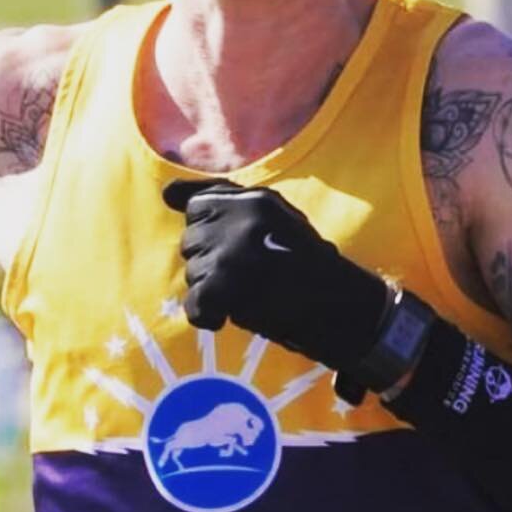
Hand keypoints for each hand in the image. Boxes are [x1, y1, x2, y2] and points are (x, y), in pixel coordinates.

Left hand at [163, 179, 390, 372]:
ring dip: (216, 291)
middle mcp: (242, 217)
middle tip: (253, 278)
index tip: (238, 251)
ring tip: (254, 295)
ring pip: (193, 274)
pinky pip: (194, 303)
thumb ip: (222, 201)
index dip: (213, 235)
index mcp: (256, 198)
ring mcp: (233, 250)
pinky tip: (229, 317)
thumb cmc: (310, 268)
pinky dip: (207, 316)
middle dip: (213, 264)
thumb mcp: (276, 219)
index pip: (198, 206)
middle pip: (192, 242)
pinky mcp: (226, 285)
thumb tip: (167, 194)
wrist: (344, 310)